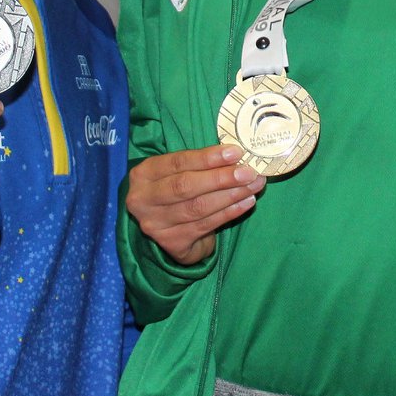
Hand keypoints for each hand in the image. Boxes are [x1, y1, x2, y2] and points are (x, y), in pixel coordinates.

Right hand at [126, 144, 264, 265]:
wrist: (170, 230)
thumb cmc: (178, 192)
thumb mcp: (179, 173)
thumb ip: (200, 165)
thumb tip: (237, 156)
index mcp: (143, 175)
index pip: (177, 162)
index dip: (207, 158)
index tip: (236, 152)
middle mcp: (143, 200)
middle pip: (186, 186)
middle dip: (221, 178)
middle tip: (248, 172)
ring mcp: (155, 224)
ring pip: (198, 207)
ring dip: (231, 195)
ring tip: (253, 186)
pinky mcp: (171, 242)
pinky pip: (205, 225)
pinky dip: (229, 212)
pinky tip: (246, 202)